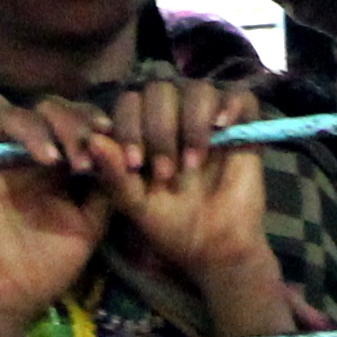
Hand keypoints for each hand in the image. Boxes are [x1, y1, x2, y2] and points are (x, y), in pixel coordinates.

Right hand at [0, 91, 115, 327]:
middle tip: (83, 149)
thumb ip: (107, 186)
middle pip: (45, 109)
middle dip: (69, 122)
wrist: (18, 296)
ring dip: (38, 128)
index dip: (89, 119)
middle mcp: (27, 154)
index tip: (107, 133)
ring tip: (56, 157)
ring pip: (12, 114)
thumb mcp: (93, 224)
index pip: (72, 120)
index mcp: (58, 163)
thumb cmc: (54, 263)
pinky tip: (30, 156)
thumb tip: (114, 143)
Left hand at [93, 77, 276, 295]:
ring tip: (194, 163)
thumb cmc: (170, 225)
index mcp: (143, 130)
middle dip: (160, 130)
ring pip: (197, 89)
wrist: (215, 248)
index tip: (135, 164)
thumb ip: (114, 174)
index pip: (129, 102)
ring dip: (192, 123)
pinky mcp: (242, 125)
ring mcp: (208, 118)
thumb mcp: (135, 205)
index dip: (128, 127)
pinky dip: (231, 104)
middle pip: (160, 90)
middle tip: (166, 173)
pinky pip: (239, 95)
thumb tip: (93, 138)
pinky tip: (222, 126)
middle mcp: (174, 115)